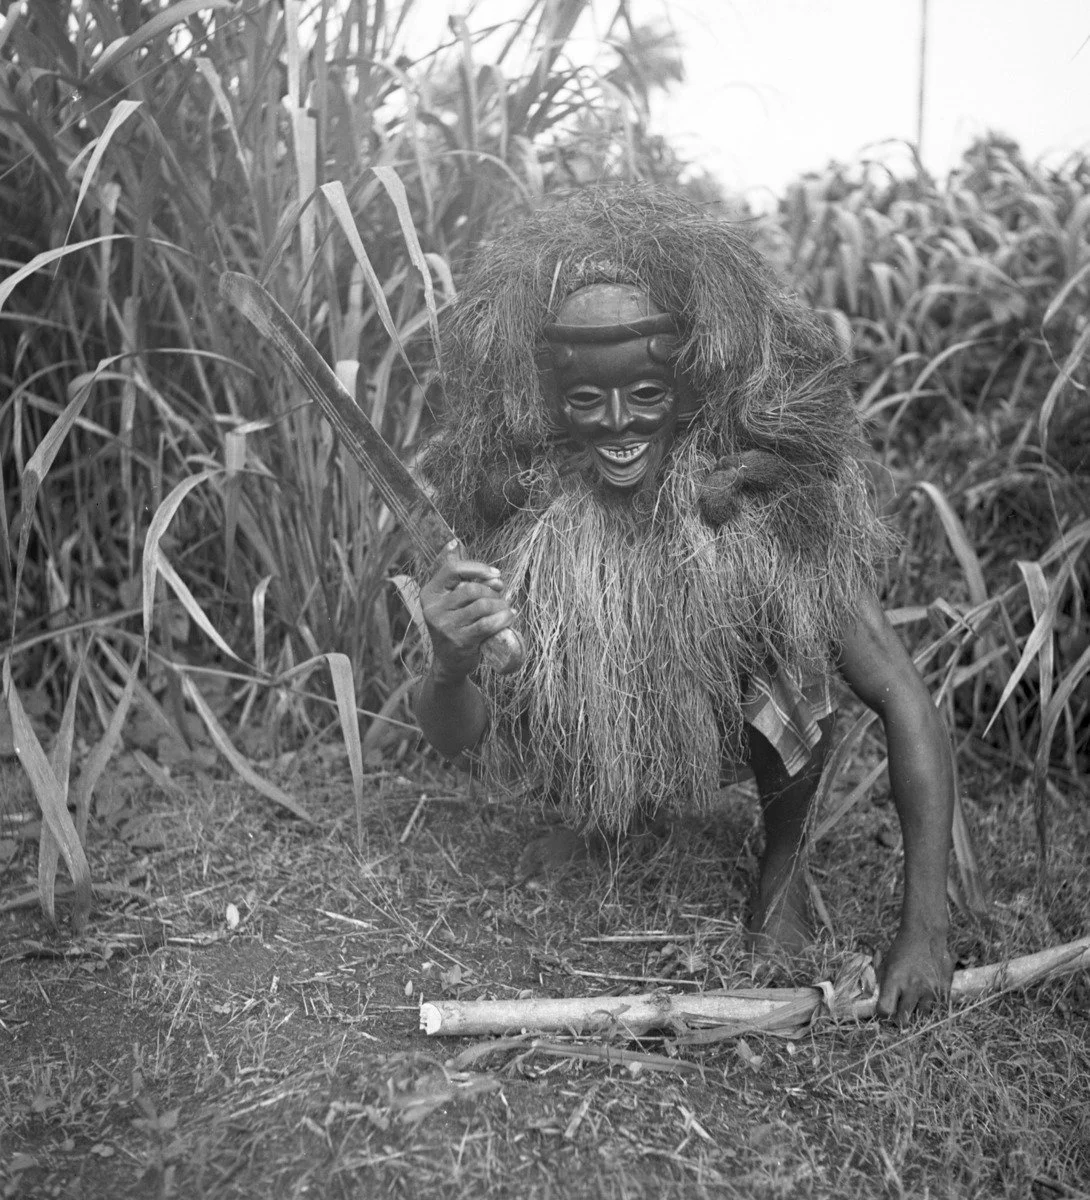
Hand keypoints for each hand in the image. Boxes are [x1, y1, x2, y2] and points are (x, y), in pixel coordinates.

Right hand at [419, 541, 514, 681]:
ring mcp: (445, 626)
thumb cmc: (454, 623)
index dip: (478, 568)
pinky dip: (503, 619)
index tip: (495, 574)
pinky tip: (510, 616)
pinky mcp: (459, 641)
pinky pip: (487, 624)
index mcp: (429, 593)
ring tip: (507, 608)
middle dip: (493, 591)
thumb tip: (454, 542)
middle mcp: (433, 609)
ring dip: (501, 605)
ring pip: (482, 605)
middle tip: (503, 595)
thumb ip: (454, 574)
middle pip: (472, 589)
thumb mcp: (448, 599)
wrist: (449, 662)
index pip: (453, 569)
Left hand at [876, 923, 953, 1022]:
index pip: (885, 1010)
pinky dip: (933, 1004)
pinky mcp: (944, 989)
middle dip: (900, 1019)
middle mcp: (912, 987)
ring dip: (918, 1011)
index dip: (883, 1014)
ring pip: (922, 1016)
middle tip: (900, 1014)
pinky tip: (928, 994)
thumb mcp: (885, 962)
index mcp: (893, 980)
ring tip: (915, 1001)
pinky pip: (938, 1007)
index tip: (884, 1011)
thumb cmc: (901, 948)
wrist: (925, 934)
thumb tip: (876, 999)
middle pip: (904, 1020)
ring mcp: (930, 989)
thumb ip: (881, 981)